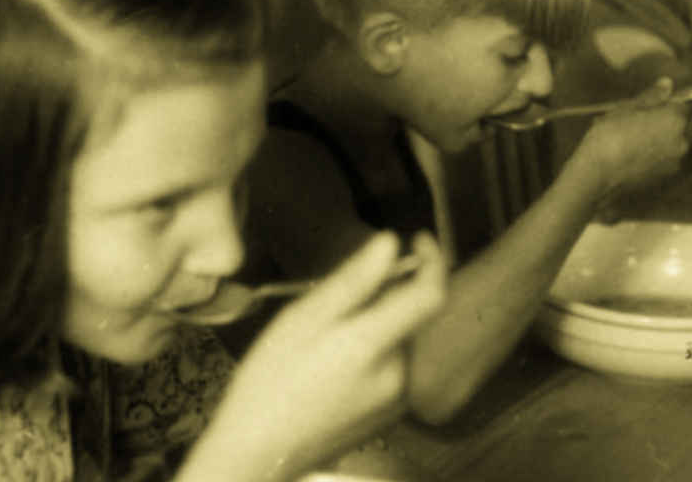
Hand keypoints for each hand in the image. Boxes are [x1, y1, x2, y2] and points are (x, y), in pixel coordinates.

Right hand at [182, 232, 446, 481]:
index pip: (431, 294)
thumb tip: (390, 242)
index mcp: (375, 345)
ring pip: (396, 341)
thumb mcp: (303, 319)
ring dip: (373, 328)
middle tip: (330, 304)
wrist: (258, 453)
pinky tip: (330, 368)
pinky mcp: (388, 416)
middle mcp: (398, 374)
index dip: (433, 260)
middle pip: (407, 316)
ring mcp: (396, 399)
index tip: (418, 238)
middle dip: (382, 299)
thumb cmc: (270, 380)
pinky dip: (370, 355)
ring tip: (321, 342)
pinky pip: (389, 369)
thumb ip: (353, 280)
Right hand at [572, 79, 690, 201]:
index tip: (654, 105)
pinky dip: (651, 157)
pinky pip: (661, 160)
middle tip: (635, 122)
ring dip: (656, 140)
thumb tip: (668, 83)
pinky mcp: (664, 178)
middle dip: (663, 123)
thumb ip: (652, 96)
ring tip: (629, 142)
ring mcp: (674, 162)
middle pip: (678, 126)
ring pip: (669, 144)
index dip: (673, 103)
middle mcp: (682, 141)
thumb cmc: (610, 135)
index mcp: (676, 120)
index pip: (688, 105)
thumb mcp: (627, 108)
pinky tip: (630, 157)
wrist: (597, 174)